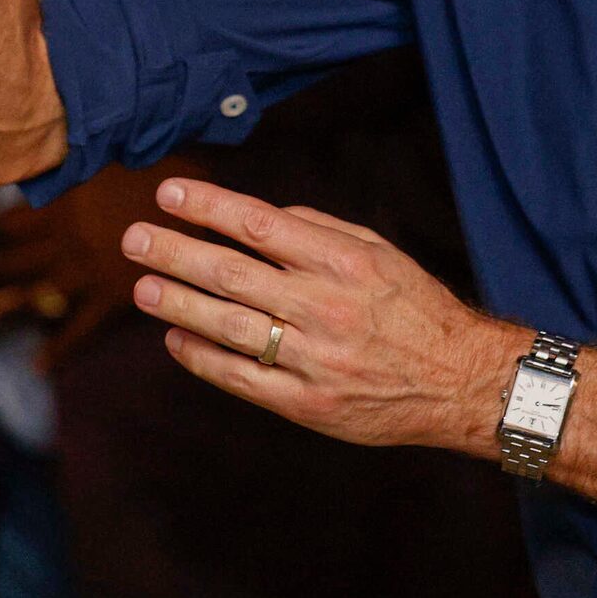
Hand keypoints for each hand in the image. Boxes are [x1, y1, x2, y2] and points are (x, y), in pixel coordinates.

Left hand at [0, 163, 186, 367]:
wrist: (196, 203)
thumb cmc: (165, 160)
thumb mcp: (120, 147)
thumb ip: (93, 155)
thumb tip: (71, 139)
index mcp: (65, 204)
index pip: (20, 218)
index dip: (3, 225)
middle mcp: (67, 240)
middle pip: (18, 256)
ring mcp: (87, 273)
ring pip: (36, 292)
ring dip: (8, 304)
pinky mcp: (113, 299)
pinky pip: (78, 330)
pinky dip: (58, 349)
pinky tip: (38, 366)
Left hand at [120, 176, 518, 451]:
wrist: (462, 382)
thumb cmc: (415, 308)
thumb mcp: (379, 252)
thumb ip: (319, 229)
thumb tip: (259, 215)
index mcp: (341, 261)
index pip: (258, 223)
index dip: (207, 207)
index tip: (168, 193)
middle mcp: (324, 306)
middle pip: (232, 273)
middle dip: (175, 252)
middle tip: (134, 239)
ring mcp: (314, 358)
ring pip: (229, 326)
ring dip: (179, 304)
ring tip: (143, 288)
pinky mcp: (309, 404)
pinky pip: (242, 378)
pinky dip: (203, 358)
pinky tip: (176, 340)